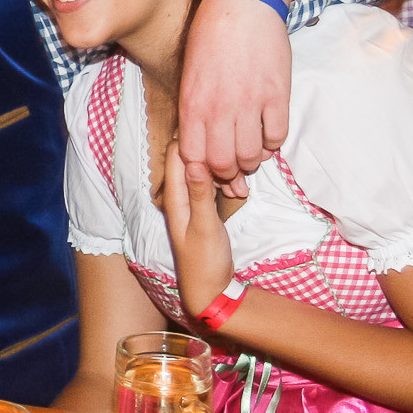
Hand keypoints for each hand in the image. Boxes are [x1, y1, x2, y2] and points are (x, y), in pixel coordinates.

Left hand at [160, 140, 233, 315]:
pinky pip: (210, 186)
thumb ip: (200, 195)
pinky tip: (239, 182)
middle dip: (208, 148)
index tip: (212, 122)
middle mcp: (179, 197)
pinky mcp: (204, 210)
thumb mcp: (204, 227)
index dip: (191, 137)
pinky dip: (223, 180)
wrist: (210, 290)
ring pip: (202, 172)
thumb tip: (195, 161)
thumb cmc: (204, 261)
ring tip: (237, 159)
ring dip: (219, 165)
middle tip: (230, 138)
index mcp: (174, 198)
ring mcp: (192, 203)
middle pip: (190, 160)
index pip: (176, 157)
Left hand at [177, 0, 291, 196]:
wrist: (242, 6)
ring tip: (251, 150)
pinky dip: (273, 143)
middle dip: (229, 171)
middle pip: (223, 164)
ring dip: (252, 160)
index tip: (210, 167)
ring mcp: (249, 103)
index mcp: (193, 104)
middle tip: (234, 163)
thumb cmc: (210, 39)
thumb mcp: (190, 76)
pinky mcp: (277, 95)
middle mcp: (218, 108)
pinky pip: (277, 137)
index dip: (202, 170)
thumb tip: (200, 144)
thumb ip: (194, 112)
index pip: (193, 158)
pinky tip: (268, 133)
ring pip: (250, 156)